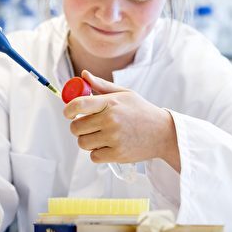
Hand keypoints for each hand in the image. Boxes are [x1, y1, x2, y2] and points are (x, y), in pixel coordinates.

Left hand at [63, 70, 180, 171]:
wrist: (163, 133)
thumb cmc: (141, 111)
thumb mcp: (124, 94)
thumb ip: (101, 85)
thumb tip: (83, 75)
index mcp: (110, 102)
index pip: (78, 105)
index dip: (68, 110)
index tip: (68, 113)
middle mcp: (111, 120)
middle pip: (76, 127)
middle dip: (78, 127)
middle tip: (88, 126)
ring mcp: (114, 138)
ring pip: (83, 143)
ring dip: (87, 140)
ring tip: (100, 136)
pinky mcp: (117, 154)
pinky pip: (93, 156)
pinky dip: (98, 153)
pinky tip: (108, 145)